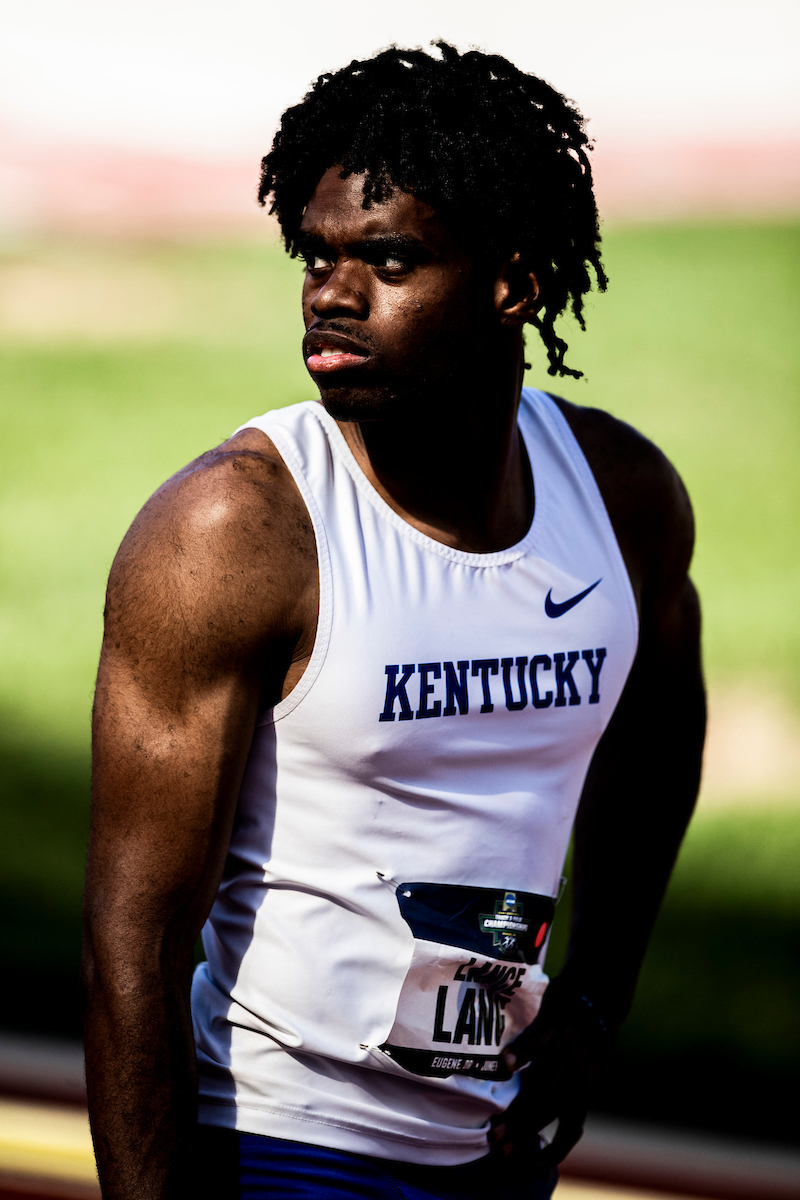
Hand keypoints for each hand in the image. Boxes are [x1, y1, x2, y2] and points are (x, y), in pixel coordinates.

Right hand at [489, 975, 615, 1172]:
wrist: (602, 988)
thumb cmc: (584, 1029)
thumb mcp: (581, 1065)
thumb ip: (562, 1086)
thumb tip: (535, 1108)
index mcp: (583, 1087)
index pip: (569, 1129)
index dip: (551, 1152)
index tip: (527, 1166)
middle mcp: (577, 1074)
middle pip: (549, 1111)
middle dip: (523, 1132)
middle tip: (498, 1144)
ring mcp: (566, 1047)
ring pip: (543, 1086)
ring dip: (519, 1109)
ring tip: (496, 1125)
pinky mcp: (556, 1020)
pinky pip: (539, 1040)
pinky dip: (524, 1053)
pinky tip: (506, 1064)